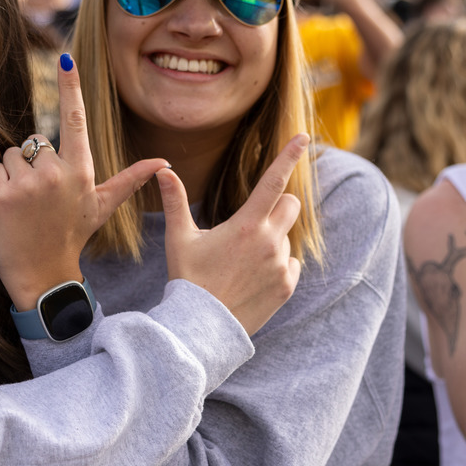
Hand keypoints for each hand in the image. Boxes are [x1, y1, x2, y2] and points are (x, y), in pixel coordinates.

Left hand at [0, 54, 166, 309]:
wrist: (43, 275)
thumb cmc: (73, 235)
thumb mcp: (103, 205)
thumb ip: (131, 178)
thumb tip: (165, 163)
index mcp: (82, 170)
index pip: (75, 118)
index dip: (71, 85)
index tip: (65, 58)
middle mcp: (56, 173)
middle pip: (34, 142)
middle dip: (34, 163)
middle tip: (42, 197)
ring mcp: (27, 185)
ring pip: (11, 154)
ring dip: (14, 174)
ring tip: (26, 204)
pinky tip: (9, 208)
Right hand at [159, 134, 306, 335]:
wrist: (201, 328)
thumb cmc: (188, 280)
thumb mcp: (179, 238)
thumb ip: (176, 201)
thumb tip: (162, 170)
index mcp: (246, 225)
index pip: (273, 181)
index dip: (289, 156)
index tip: (302, 137)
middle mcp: (269, 241)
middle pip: (290, 205)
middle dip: (277, 205)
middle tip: (250, 223)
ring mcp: (281, 265)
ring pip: (287, 236)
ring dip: (272, 239)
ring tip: (242, 261)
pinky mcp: (287, 286)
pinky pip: (290, 263)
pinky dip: (277, 264)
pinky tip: (253, 277)